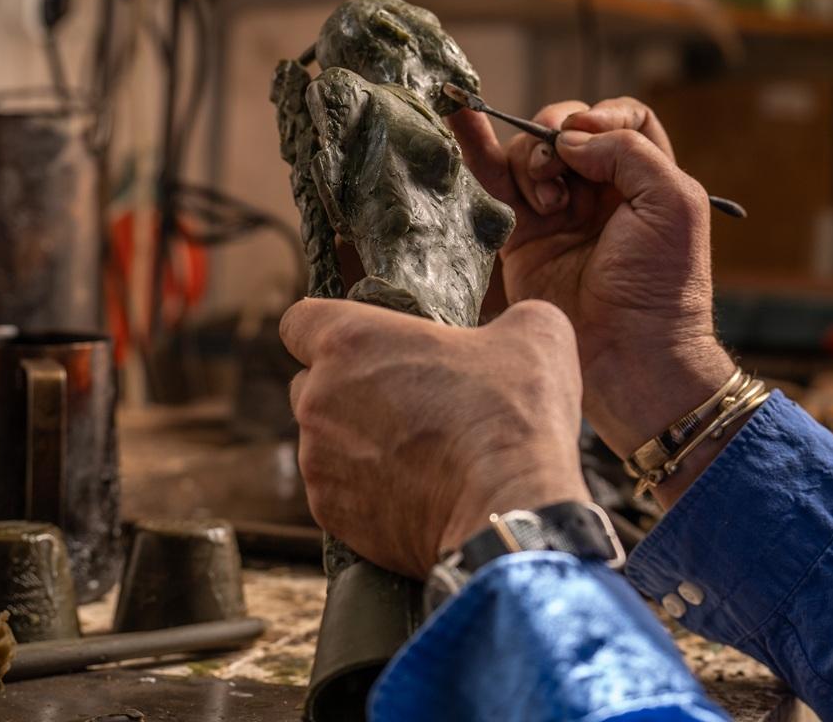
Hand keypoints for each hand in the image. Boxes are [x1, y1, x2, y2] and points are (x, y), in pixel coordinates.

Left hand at [281, 298, 588, 576]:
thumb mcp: (534, 332)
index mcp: (350, 341)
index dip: (329, 328)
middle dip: (347, 388)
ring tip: (419, 452)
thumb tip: (505, 333)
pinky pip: (339, 491)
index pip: (299, 321)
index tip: (364, 343)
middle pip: (310, 384)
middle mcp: (319, 399)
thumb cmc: (514, 414)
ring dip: (359, 441)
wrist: (512, 512)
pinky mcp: (331, 515)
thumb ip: (502, 318)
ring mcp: (319, 462)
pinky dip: (367, 489)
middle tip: (407, 399)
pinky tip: (416, 490)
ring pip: (325, 441)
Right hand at [449, 99, 735, 474]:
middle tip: (558, 168)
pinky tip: (461, 113)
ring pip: (529, 154)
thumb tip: (571, 140)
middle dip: (556, 135)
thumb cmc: (664, 284)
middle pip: (567, 130)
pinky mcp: (522, 237)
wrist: (630, 356)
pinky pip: (496, 183)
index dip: (604, 115)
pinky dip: (477, 146)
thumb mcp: (674, 202)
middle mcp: (601, 191)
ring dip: (531, 161)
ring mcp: (558, 213)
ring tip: (548, 202)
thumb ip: (629, 151)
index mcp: (646, 179)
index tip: (591, 135)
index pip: (623, 119)